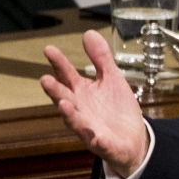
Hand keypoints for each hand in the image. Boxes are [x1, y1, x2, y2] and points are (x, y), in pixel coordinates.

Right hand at [40, 30, 148, 177]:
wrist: (133, 138)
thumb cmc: (116, 108)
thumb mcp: (111, 78)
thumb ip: (100, 58)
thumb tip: (89, 33)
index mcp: (82, 93)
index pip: (66, 76)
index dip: (59, 63)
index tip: (49, 49)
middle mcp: (81, 110)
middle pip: (65, 99)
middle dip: (56, 90)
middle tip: (45, 79)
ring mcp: (90, 128)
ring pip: (76, 122)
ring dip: (70, 114)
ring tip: (64, 105)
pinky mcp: (104, 144)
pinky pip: (100, 143)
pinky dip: (98, 140)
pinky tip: (98, 138)